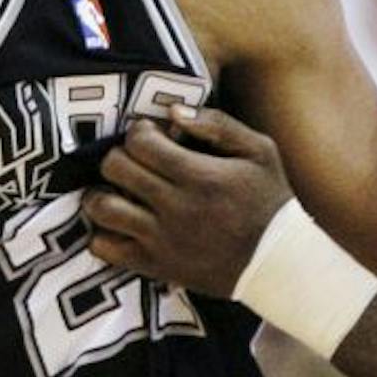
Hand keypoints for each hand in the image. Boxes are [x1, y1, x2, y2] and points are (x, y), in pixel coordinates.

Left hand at [81, 107, 291, 295]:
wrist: (276, 263)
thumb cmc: (269, 202)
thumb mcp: (259, 151)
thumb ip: (217, 125)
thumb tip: (171, 111)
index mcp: (200, 175)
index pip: (140, 142)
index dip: (139, 132)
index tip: (152, 137)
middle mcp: (175, 207)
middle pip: (114, 168)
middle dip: (119, 157)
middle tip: (135, 163)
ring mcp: (160, 240)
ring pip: (100, 207)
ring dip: (101, 193)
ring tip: (117, 192)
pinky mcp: (153, 266)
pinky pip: (104, 247)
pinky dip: (101, 232)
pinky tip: (119, 224)